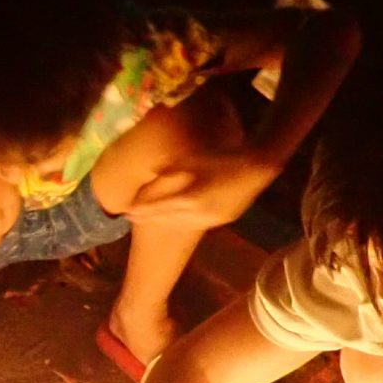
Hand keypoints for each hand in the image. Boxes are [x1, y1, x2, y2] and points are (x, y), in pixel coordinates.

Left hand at [120, 149, 279, 229]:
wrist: (256, 167)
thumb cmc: (221, 158)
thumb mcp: (191, 161)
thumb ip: (169, 172)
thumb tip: (149, 176)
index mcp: (190, 199)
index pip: (158, 208)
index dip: (141, 210)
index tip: (126, 211)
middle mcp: (198, 214)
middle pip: (167, 219)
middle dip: (149, 218)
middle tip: (132, 218)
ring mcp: (211, 220)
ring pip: (180, 225)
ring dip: (164, 223)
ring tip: (149, 220)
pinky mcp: (221, 221)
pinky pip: (195, 224)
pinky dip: (181, 222)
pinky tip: (175, 218)